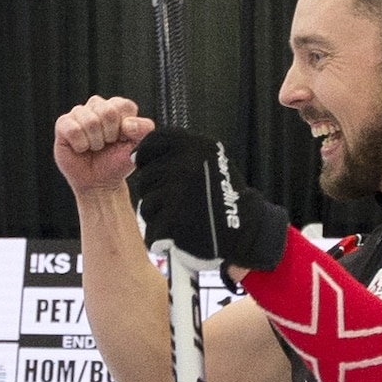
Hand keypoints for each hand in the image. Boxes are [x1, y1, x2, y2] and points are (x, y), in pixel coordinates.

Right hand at [53, 95, 154, 194]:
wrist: (99, 183)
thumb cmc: (117, 162)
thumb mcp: (138, 146)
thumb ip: (145, 129)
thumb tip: (127, 124)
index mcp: (117, 107)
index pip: (124, 106)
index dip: (124, 128)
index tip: (122, 139)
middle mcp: (97, 106)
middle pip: (107, 112)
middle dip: (109, 135)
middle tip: (106, 145)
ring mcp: (79, 113)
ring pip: (90, 121)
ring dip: (94, 142)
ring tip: (94, 148)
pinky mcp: (63, 124)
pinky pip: (72, 129)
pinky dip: (80, 145)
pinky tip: (81, 149)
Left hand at [131, 128, 288, 273]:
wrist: (247, 230)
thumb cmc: (224, 197)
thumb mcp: (207, 160)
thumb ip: (176, 153)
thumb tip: (135, 154)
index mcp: (194, 146)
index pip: (151, 144)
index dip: (149, 159)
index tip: (159, 171)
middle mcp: (184, 166)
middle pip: (146, 178)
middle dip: (157, 192)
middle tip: (181, 202)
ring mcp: (177, 194)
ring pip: (146, 205)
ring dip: (160, 215)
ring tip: (184, 217)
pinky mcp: (172, 222)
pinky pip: (152, 230)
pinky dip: (162, 237)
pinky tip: (180, 234)